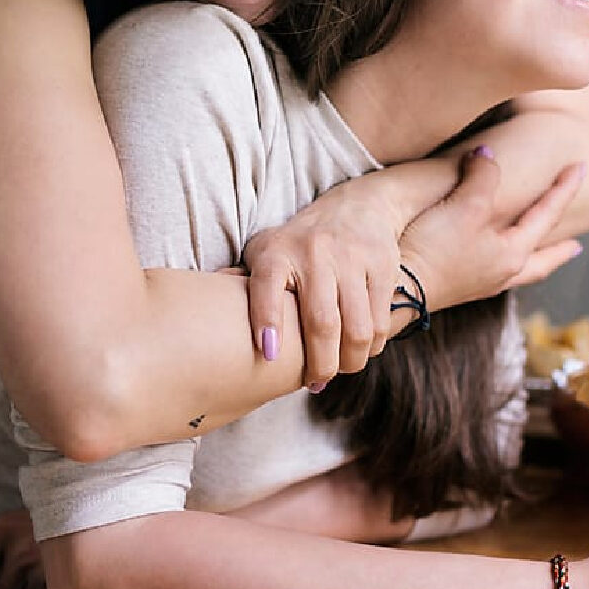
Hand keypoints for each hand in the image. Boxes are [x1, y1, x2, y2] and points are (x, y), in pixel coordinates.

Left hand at [243, 172, 401, 388]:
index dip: (267, 321)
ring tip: (340, 368)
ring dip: (350, 361)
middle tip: (314, 382)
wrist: (357, 206)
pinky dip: (372, 346)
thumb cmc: (299, 241)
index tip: (268, 354)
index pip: (267, 285)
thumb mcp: (267, 250)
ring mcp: (351, 258)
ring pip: (357, 329)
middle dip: (320, 365)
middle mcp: (314, 252)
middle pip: (322, 323)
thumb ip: (243, 282)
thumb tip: (206, 316)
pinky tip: (360, 349)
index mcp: (276, 251)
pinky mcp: (381, 265)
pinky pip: (380, 321)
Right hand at [399, 148, 585, 309]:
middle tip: (577, 246)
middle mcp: (502, 273)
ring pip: (521, 271)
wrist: (397, 290)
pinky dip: (505, 265)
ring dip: (535, 260)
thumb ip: (483, 177)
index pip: (547, 215)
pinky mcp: (457, 287)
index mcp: (513, 253)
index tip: (581, 167)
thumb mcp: (465, 205)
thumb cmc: (434, 249)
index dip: (564, 189)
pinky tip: (492, 261)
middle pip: (543, 261)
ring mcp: (480, 283)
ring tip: (540, 255)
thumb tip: (487, 156)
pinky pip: (495, 274)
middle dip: (560, 250)